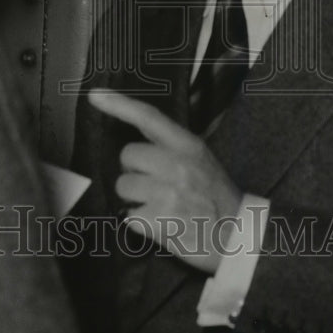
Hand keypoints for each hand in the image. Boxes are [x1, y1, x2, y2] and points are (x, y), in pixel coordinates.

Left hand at [88, 89, 242, 273]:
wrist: (236, 238)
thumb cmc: (215, 197)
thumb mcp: (200, 159)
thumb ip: (169, 144)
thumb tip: (133, 133)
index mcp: (188, 146)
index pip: (148, 117)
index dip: (119, 104)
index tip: (95, 95)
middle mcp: (178, 165)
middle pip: (127, 156)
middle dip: (135, 171)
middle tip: (156, 184)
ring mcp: (168, 193)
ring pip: (124, 187)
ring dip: (135, 198)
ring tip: (160, 205)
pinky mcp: (160, 221)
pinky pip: (129, 216)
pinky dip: (140, 222)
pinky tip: (161, 223)